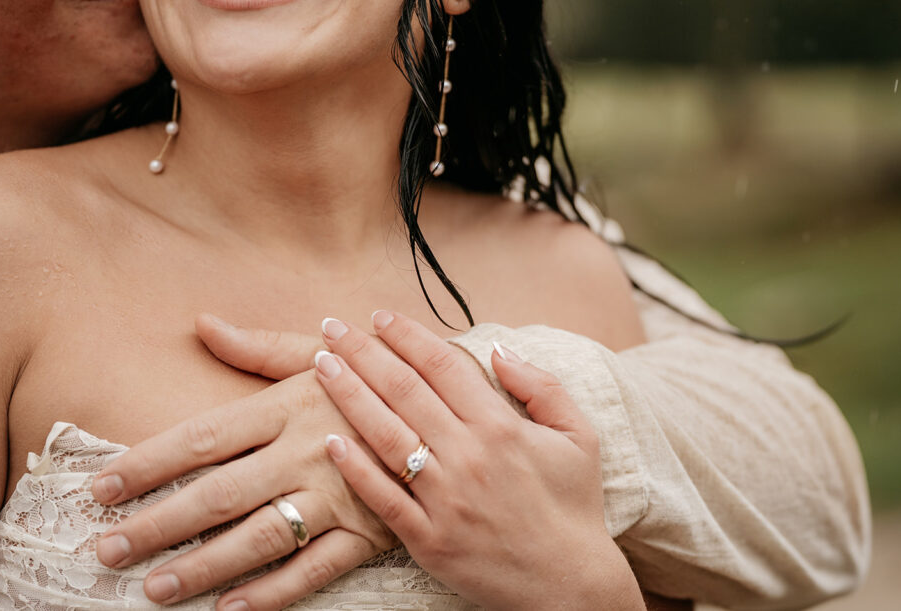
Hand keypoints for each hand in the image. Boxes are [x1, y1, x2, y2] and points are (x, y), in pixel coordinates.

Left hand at [90, 320, 394, 609]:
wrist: (461, 403)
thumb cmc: (380, 373)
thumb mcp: (323, 350)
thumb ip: (258, 346)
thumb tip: (201, 325)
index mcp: (289, 404)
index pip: (204, 437)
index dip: (149, 463)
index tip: (103, 486)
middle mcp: (307, 450)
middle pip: (220, 493)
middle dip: (160, 524)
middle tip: (106, 548)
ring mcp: (340, 494)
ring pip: (262, 537)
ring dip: (206, 566)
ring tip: (156, 588)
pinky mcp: (370, 530)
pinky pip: (316, 568)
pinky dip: (274, 592)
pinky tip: (232, 609)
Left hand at [315, 311, 645, 610]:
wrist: (570, 585)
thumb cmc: (573, 507)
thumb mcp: (579, 436)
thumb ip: (541, 387)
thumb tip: (499, 349)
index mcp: (500, 427)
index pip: (442, 364)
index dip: (407, 335)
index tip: (381, 316)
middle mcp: (468, 456)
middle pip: (404, 390)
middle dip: (363, 352)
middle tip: (332, 327)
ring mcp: (444, 499)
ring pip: (385, 434)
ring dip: (349, 395)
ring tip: (321, 365)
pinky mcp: (428, 539)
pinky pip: (382, 498)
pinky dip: (355, 468)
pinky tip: (331, 440)